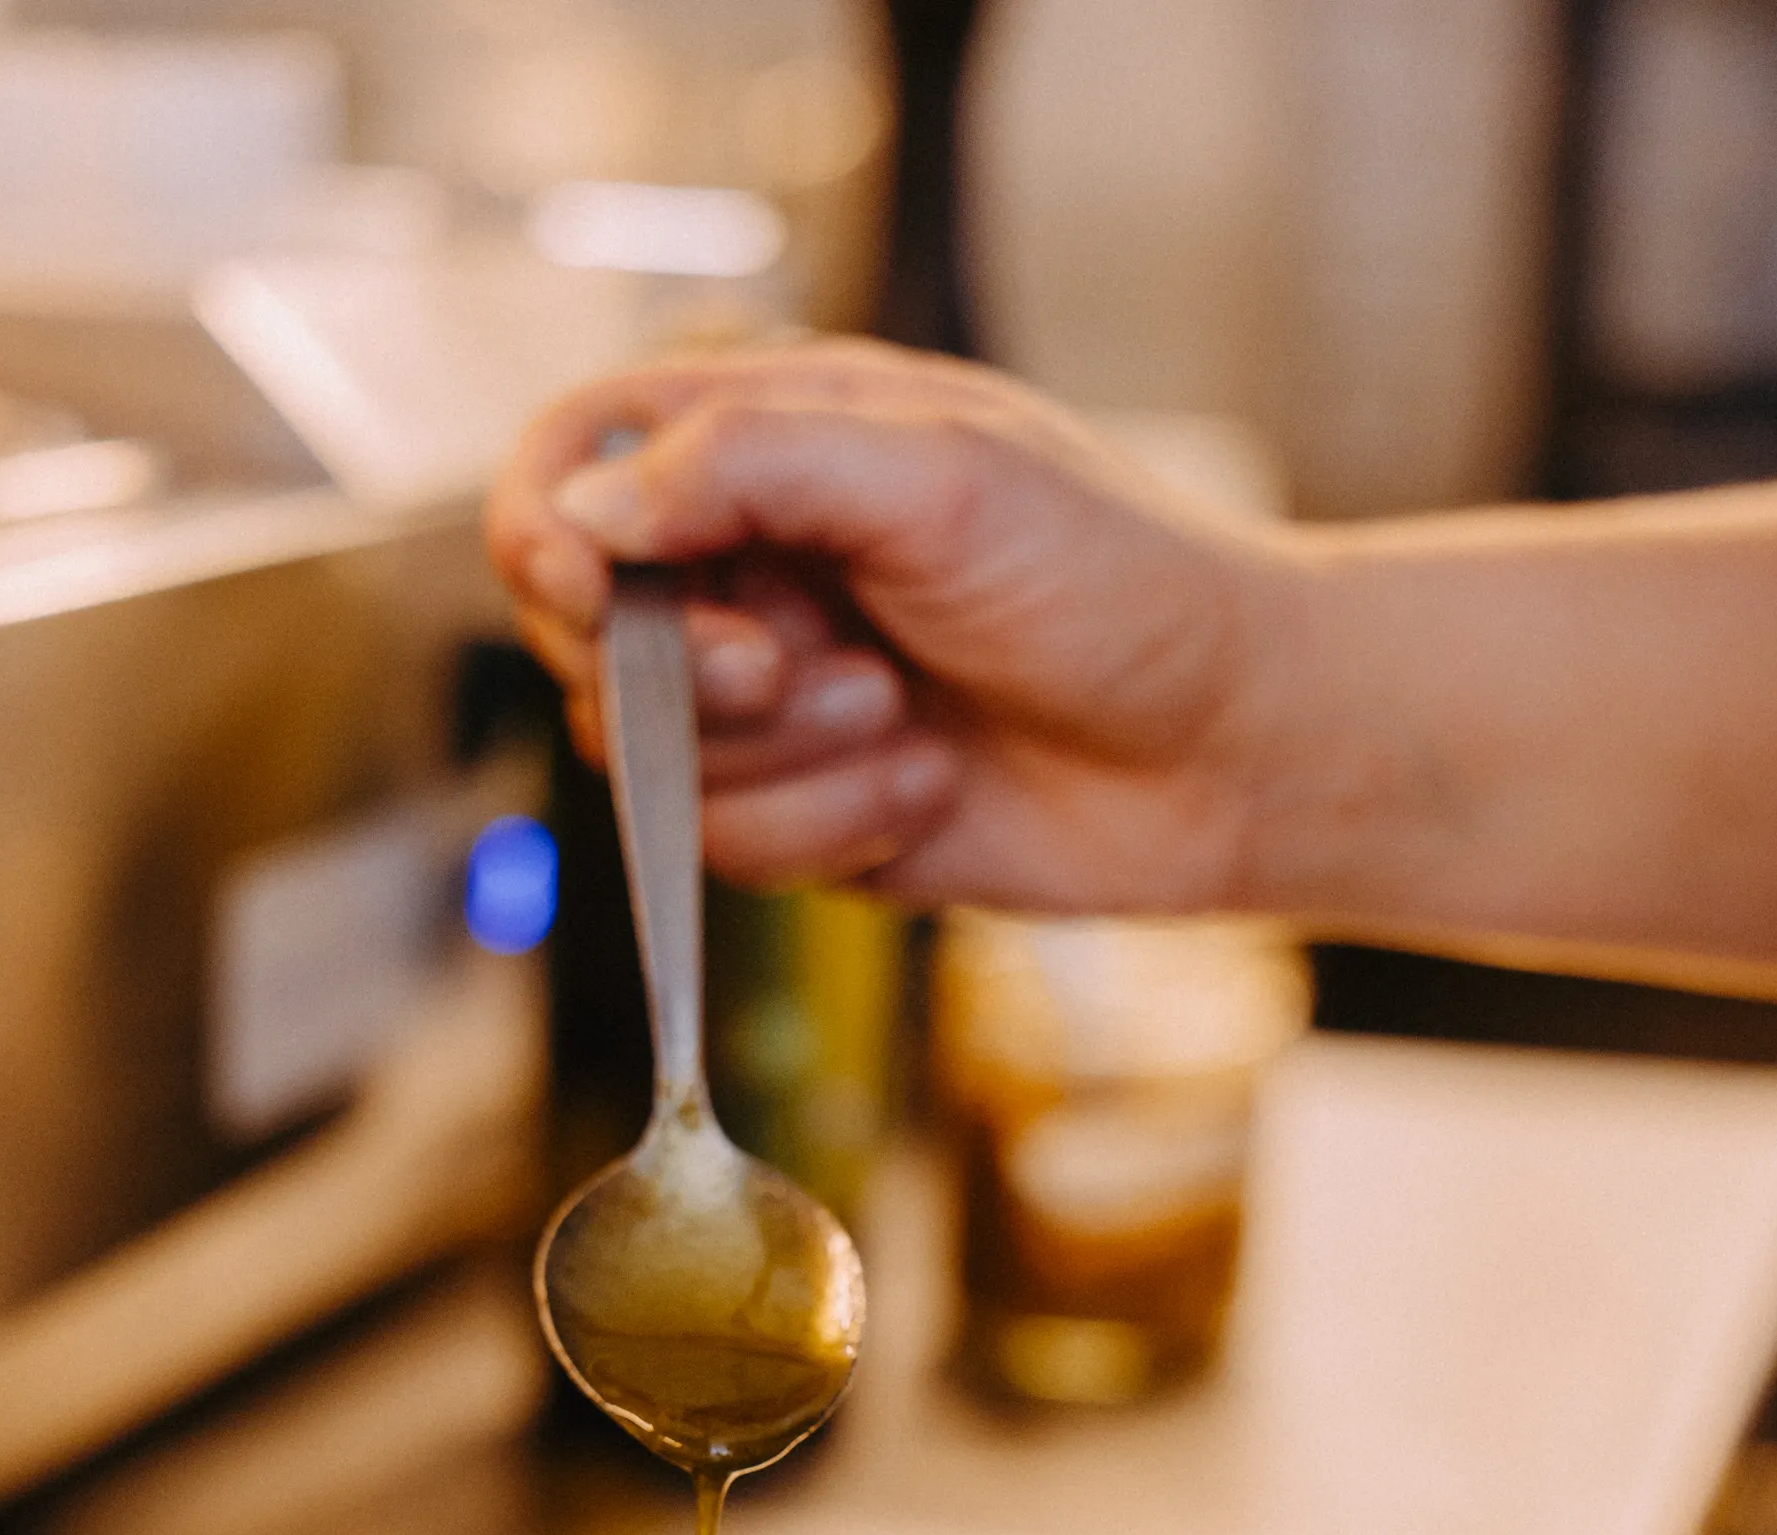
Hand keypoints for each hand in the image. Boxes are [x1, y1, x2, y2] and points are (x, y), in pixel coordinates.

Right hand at [485, 339, 1297, 911]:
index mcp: (770, 442)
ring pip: (654, 763)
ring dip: (785, 760)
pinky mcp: (805, 812)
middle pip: (585, 634)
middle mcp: (750, 569)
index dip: (546, 532)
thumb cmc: (1120, 582)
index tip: (595, 592)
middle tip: (805, 665)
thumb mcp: (940, 475)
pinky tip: (926, 790)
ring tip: (907, 720)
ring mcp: (773, 702)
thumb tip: (589, 514)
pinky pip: (728, 850)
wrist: (1230, 750)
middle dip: (691, 676)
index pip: (572, 464)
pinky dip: (827, 828)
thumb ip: (750, 465)